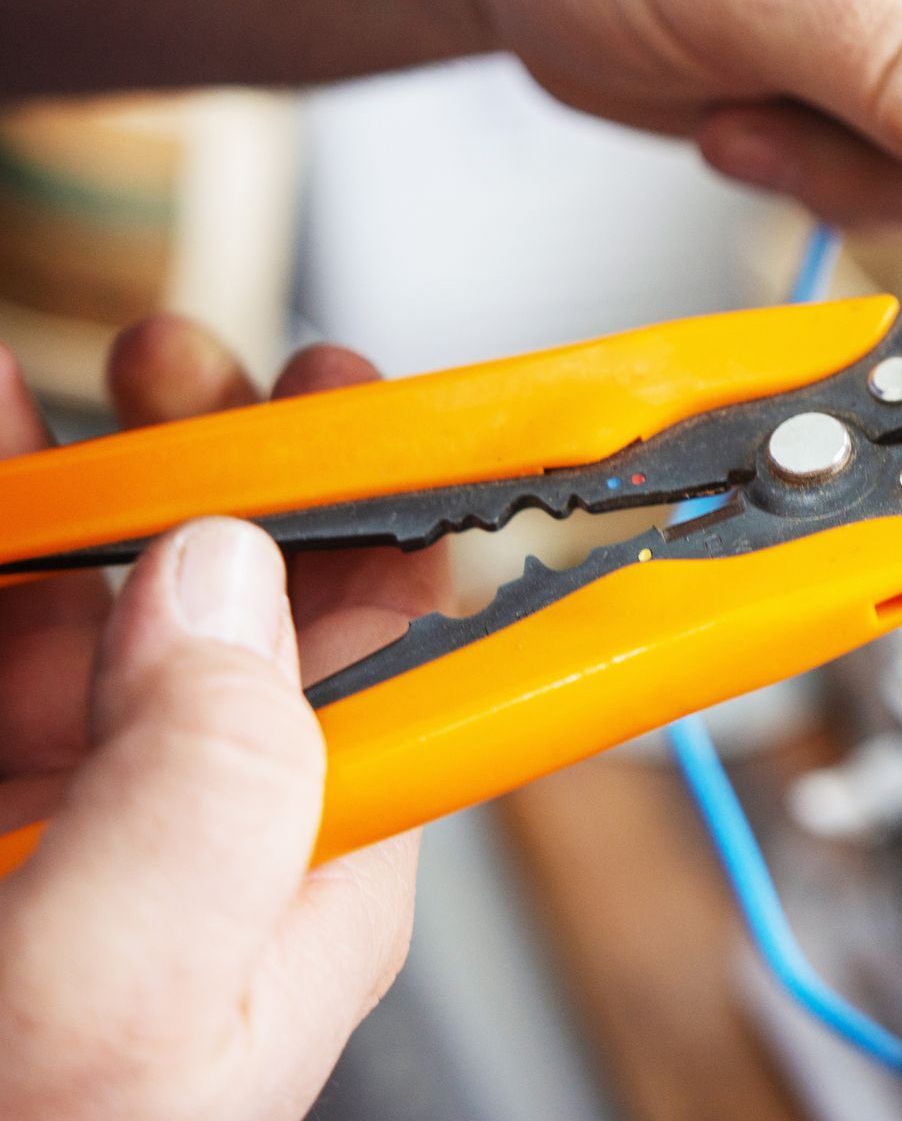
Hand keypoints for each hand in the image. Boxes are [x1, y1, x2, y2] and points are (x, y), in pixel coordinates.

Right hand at [0, 319, 448, 1120]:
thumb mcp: (130, 992)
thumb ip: (207, 786)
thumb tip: (225, 574)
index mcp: (316, 863)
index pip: (403, 653)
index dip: (392, 510)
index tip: (349, 404)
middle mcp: (218, 821)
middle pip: (260, 597)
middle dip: (231, 466)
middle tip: (190, 368)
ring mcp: (92, 800)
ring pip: (121, 601)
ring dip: (101, 480)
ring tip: (73, 386)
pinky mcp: (4, 789)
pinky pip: (14, 637)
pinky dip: (5, 539)